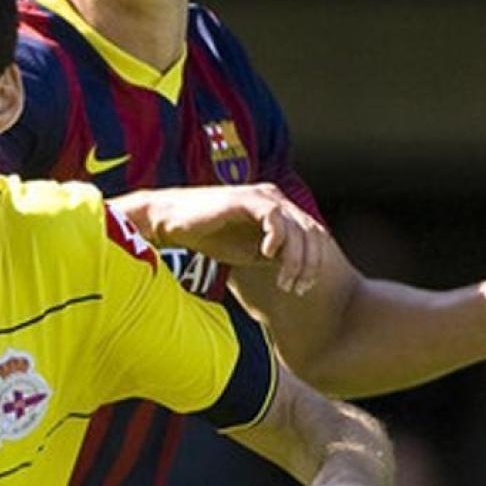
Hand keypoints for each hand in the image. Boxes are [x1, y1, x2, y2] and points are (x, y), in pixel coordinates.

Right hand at [115, 184, 327, 293]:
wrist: (172, 222)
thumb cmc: (208, 236)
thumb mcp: (250, 251)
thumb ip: (275, 255)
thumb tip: (298, 268)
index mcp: (279, 209)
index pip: (312, 235)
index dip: (313, 263)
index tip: (301, 288)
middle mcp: (275, 198)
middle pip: (312, 232)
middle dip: (309, 265)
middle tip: (296, 288)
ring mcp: (262, 196)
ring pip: (298, 228)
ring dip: (295, 259)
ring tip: (283, 280)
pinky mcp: (246, 198)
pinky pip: (274, 218)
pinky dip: (276, 239)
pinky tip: (265, 254)